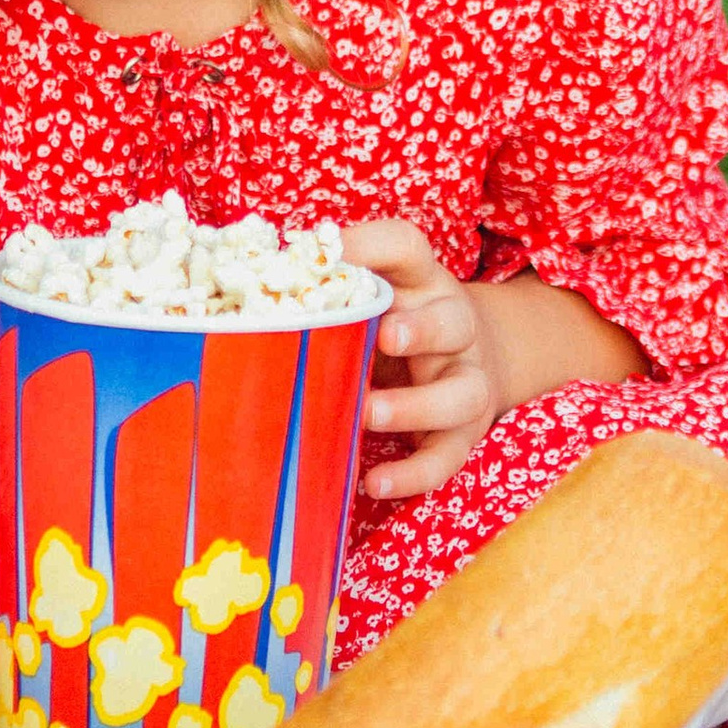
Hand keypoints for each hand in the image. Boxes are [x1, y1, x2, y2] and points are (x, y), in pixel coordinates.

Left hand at [339, 220, 498, 496]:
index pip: (408, 249)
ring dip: (415, 406)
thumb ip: (329, 292)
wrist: (470, 360)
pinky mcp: (463, 433)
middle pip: (453, 321)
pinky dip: (414, 473)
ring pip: (462, 395)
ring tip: (369, 414)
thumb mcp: (375, 296)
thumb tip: (258, 288)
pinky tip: (376, 481)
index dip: (374, 245)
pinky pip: (447, 456)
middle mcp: (454, 329)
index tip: (333, 253)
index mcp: (422, 285)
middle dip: (423, 330)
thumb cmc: (399, 323)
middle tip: (385, 336)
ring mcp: (464, 382)